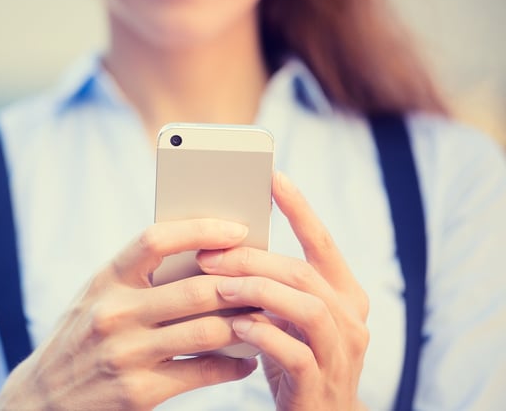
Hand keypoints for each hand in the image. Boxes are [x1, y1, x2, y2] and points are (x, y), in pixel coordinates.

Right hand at [0, 219, 258, 409]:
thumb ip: (140, 276)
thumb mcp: (98, 297)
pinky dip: (233, 364)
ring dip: (245, 324)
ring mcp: (126, 355)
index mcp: (105, 280)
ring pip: (206, 331)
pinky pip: (201, 373)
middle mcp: (113, 313)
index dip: (200, 230)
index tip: (237, 228)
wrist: (43, 400)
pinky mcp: (139, 393)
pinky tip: (248, 358)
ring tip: (265, 316)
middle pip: (195, 289)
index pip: (155, 240)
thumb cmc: (81, 338)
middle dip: (240, 284)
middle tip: (269, 278)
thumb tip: (206, 254)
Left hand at [197, 172, 369, 410]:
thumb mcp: (287, 316)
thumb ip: (273, 286)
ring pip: (304, 306)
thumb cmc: (293, 358)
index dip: (299, 208)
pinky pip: (293, 351)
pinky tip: (236, 325)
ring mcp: (340, 353)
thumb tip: (223, 247)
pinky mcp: (321, 384)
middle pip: (303, 272)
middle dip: (254, 258)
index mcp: (344, 294)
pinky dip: (262, 333)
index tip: (273, 176)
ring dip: (257, 291)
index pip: (323, 242)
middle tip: (210, 254)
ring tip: (217, 286)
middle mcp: (350, 318)